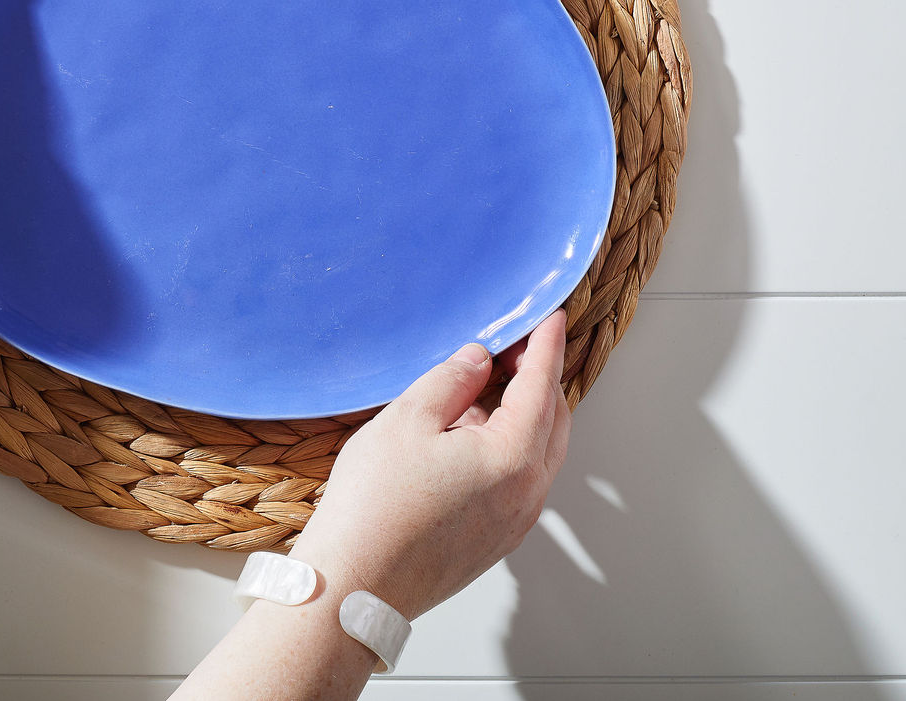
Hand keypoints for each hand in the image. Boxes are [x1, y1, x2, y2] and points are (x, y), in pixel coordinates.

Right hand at [290, 309, 572, 618]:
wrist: (353, 588)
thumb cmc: (374, 508)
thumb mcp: (408, 420)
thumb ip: (452, 380)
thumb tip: (478, 361)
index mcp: (514, 458)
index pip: (542, 385)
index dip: (544, 345)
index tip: (550, 317)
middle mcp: (527, 494)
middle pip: (552, 420)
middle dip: (538, 378)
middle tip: (510, 347)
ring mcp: (514, 523)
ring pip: (537, 453)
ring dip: (521, 414)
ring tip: (479, 389)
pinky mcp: (494, 541)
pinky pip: (518, 480)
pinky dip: (507, 447)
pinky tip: (466, 437)